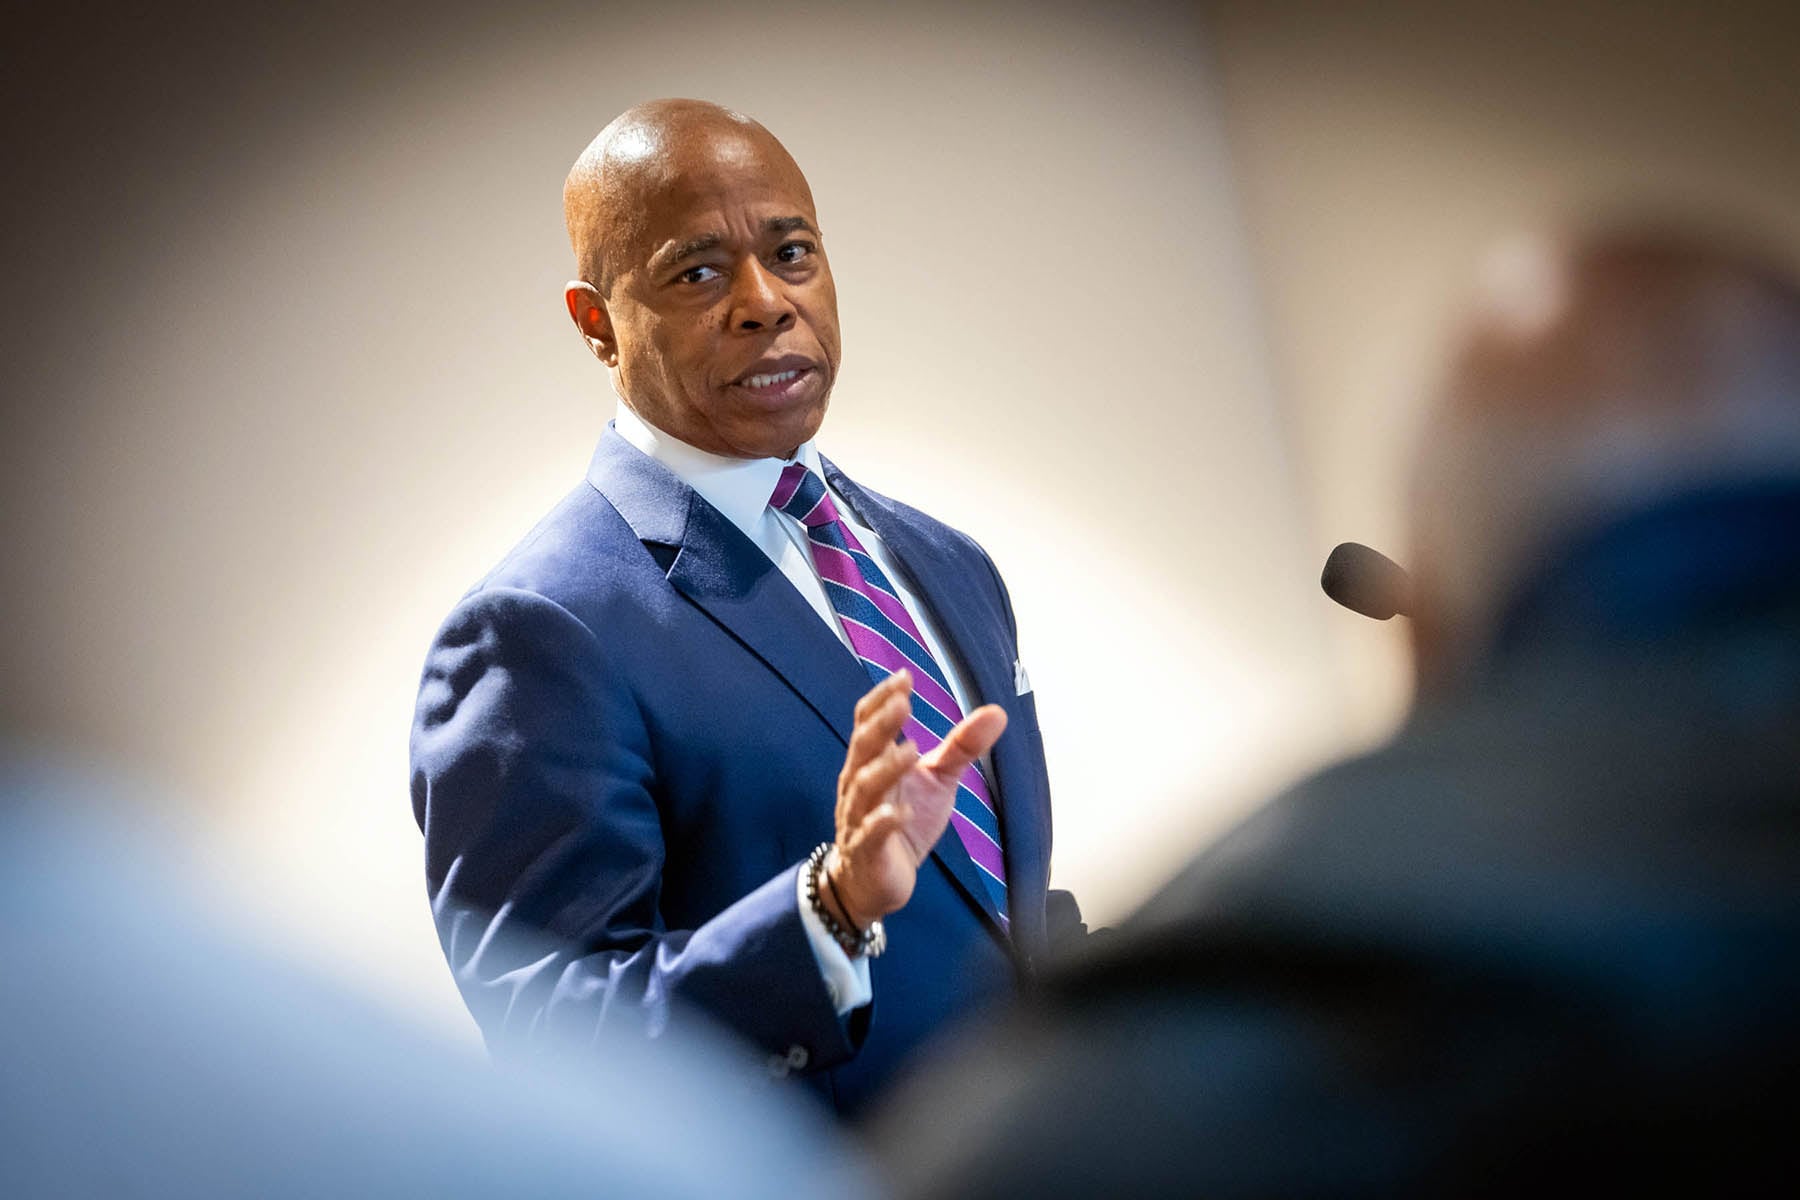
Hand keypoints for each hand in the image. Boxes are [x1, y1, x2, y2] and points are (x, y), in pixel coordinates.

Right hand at [825, 670, 1006, 930]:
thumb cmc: (902, 821)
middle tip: (903, 702)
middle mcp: (859, 784)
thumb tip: (998, 711)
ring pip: (865, 788)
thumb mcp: (937, 780)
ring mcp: (858, 818)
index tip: (904, 676)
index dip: (882, 699)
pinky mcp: (867, 851)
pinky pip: (870, 834)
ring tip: (911, 751)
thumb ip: (961, 747)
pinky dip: (882, 822)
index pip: (867, 722)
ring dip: (886, 768)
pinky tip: (898, 812)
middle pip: (863, 748)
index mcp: (873, 761)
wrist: (875, 880)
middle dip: (881, 724)